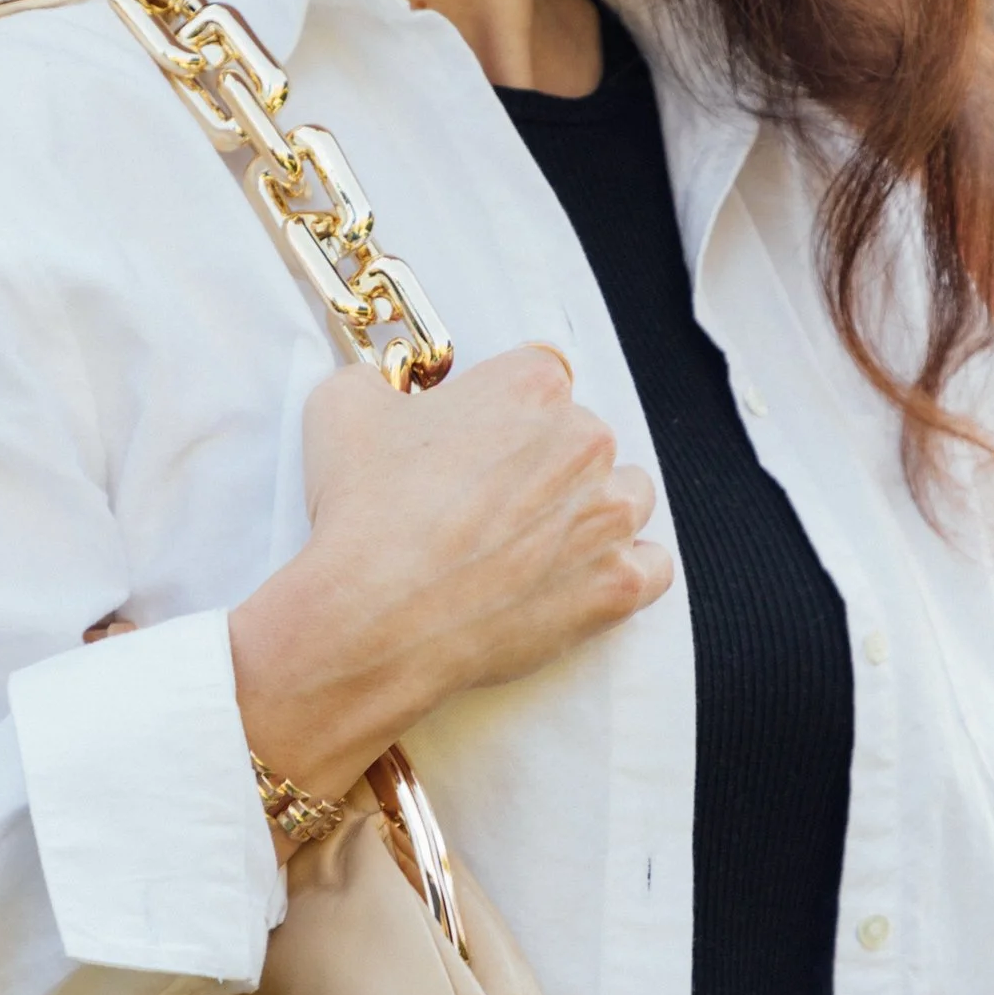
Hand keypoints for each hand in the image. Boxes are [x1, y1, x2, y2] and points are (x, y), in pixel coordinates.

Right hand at [229, 345, 669, 820]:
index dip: (505, 412)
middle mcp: (586, 439)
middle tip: (490, 505)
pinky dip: (623, 571)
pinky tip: (580, 578)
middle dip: (544, 465)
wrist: (376, 616)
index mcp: (531, 385)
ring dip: (593, 512)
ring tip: (537, 543)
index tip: (479, 442)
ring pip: (628, 496)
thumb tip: (387, 389)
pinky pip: (651, 567)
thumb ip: (379, 382)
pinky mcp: (617, 584)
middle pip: (586, 438)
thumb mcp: (342, 408)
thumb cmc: (362, 514)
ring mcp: (609, 515)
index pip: (540, 377)